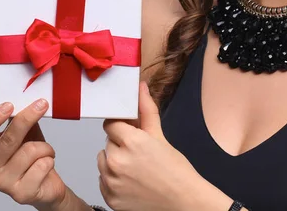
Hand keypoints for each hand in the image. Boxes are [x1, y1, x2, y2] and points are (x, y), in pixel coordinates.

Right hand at [0, 99, 67, 209]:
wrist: (46, 184)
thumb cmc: (33, 159)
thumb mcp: (25, 135)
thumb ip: (20, 121)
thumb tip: (25, 102)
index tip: (9, 105)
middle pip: (8, 139)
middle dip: (27, 119)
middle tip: (41, 105)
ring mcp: (4, 183)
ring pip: (30, 151)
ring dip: (45, 147)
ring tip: (46, 152)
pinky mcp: (21, 194)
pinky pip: (41, 165)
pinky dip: (49, 160)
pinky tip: (46, 165)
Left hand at [97, 82, 207, 210]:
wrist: (183, 202)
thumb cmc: (176, 172)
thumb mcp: (160, 137)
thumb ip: (146, 110)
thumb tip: (140, 88)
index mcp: (131, 142)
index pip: (110, 124)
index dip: (121, 127)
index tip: (129, 132)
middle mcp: (117, 162)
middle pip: (108, 143)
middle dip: (120, 145)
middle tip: (139, 154)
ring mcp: (112, 182)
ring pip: (103, 161)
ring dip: (114, 162)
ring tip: (135, 169)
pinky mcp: (110, 198)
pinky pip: (103, 180)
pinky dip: (113, 180)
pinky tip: (131, 182)